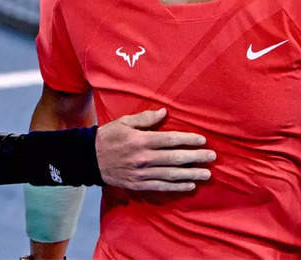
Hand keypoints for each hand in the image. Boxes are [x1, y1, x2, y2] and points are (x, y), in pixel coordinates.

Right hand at [95, 108, 214, 190]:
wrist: (88, 159)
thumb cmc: (107, 137)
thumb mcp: (124, 122)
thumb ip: (145, 119)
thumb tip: (164, 112)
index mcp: (140, 140)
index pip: (170, 140)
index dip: (188, 140)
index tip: (202, 140)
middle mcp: (143, 158)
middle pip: (174, 158)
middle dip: (196, 158)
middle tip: (212, 157)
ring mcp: (141, 173)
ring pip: (171, 174)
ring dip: (191, 174)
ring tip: (207, 174)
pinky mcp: (138, 184)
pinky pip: (161, 186)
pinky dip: (176, 187)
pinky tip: (190, 186)